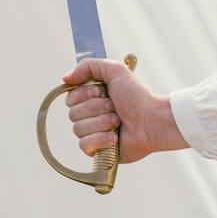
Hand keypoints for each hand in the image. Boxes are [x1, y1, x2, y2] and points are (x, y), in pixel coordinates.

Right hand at [61, 57, 187, 164]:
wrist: (152, 121)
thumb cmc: (136, 96)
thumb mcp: (115, 70)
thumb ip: (88, 66)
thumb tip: (64, 79)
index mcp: (90, 98)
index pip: (70, 97)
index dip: (85, 95)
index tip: (103, 92)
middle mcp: (89, 115)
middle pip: (72, 113)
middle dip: (97, 108)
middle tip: (115, 107)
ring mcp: (91, 133)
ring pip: (78, 129)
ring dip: (102, 123)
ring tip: (118, 122)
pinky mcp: (96, 150)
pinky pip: (84, 145)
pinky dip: (101, 139)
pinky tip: (115, 137)